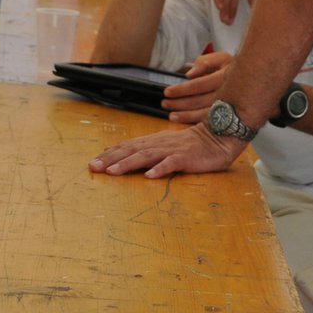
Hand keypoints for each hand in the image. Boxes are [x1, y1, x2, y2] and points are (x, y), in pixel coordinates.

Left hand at [89, 121, 246, 178]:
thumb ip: (150, 150)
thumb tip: (128, 157)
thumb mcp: (168, 145)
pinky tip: (150, 176)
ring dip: (128, 163)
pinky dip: (160, 169)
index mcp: (154, 141)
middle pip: (131, 150)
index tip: (93, 162)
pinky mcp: (187, 157)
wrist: (219, 135)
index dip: (109, 154)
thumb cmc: (193, 144)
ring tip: (113, 172)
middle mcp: (159, 143)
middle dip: (111, 159)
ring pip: (146, 156)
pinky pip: (172, 163)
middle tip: (93, 167)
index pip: (127, 146)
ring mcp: (172, 150)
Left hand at [161, 50, 233, 123]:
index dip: (182, 89)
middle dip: (180, 103)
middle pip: (200, 100)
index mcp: (225, 75)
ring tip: (171, 115)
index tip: (168, 91)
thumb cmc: (238, 68)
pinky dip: (196, 121)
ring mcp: (231, 105)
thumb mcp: (223, 58)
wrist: (261, 81)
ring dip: (186, 115)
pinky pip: (211, 121)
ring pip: (205, 113)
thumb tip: (190, 73)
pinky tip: (184, 120)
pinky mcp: (231, 115)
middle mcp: (228, 91)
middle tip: (165, 103)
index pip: (199, 84)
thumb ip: (205, 61)